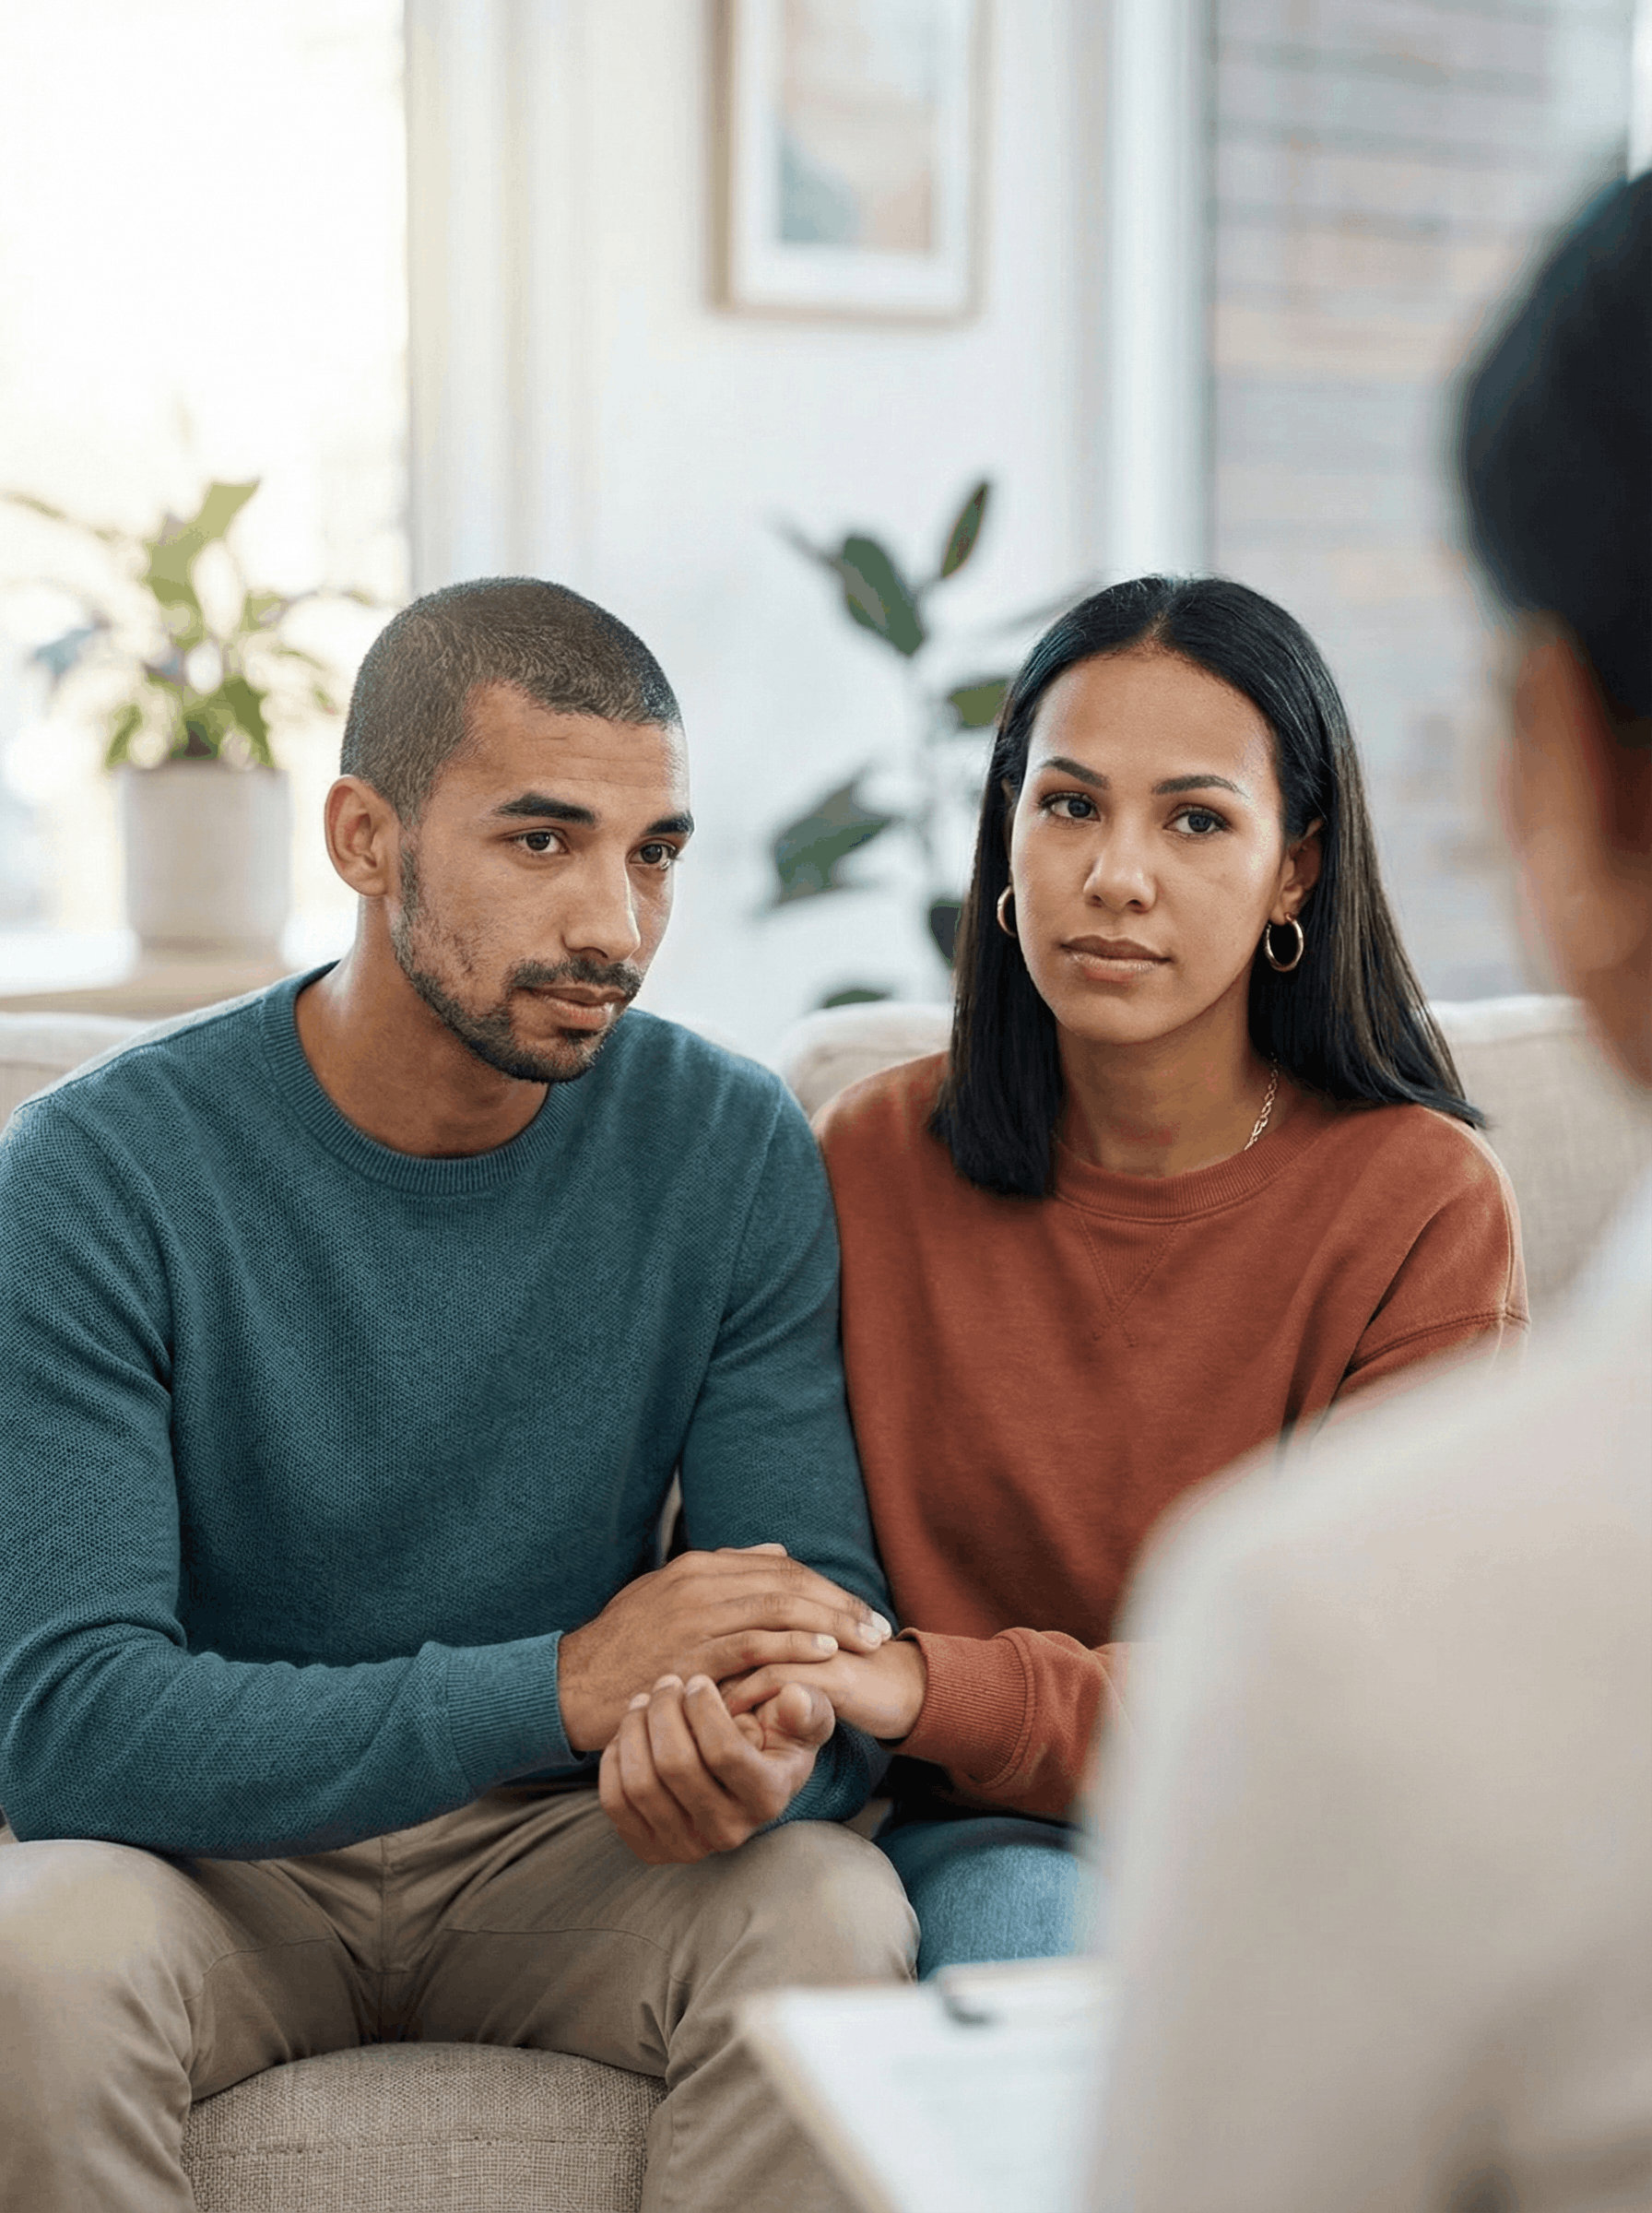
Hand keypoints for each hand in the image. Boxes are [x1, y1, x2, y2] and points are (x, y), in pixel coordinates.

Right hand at [559, 1543, 890, 1752]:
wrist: (571, 1684)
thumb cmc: (626, 1646)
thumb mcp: (669, 1595)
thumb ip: (725, 1574)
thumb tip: (777, 1553)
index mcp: (699, 1566)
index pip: (781, 1568)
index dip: (827, 1588)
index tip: (859, 1611)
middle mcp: (699, 1583)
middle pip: (789, 1584)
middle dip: (840, 1604)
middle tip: (878, 1627)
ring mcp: (694, 1619)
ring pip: (778, 1609)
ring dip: (830, 1625)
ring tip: (865, 1641)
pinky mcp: (690, 1657)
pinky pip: (753, 1645)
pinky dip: (795, 1646)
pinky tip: (826, 1654)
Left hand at [599, 1672, 832, 1863]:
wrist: (748, 1779)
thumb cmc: (777, 1738)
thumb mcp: (805, 1718)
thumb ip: (805, 1706)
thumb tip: (792, 1696)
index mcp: (769, 1798)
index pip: (723, 1752)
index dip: (702, 1708)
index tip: (696, 1680)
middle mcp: (729, 1831)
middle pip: (675, 1766)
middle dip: (663, 1712)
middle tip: (666, 1682)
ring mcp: (688, 1847)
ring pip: (640, 1784)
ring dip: (634, 1731)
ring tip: (644, 1701)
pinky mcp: (652, 1848)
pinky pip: (616, 1802)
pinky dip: (615, 1759)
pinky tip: (630, 1732)